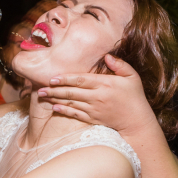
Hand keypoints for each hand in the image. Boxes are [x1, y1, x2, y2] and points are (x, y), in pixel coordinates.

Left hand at [36, 55, 156, 135]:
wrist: (137, 121)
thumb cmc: (134, 97)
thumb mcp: (132, 77)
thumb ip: (120, 65)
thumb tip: (106, 56)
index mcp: (105, 84)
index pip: (81, 80)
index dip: (65, 79)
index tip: (52, 79)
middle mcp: (97, 97)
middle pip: (72, 92)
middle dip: (54, 90)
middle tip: (40, 89)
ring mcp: (94, 109)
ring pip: (71, 103)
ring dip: (55, 100)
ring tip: (43, 97)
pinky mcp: (93, 119)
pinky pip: (75, 114)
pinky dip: (64, 111)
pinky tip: (54, 108)